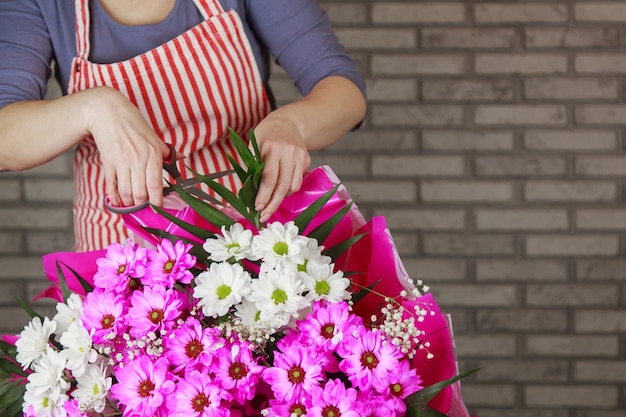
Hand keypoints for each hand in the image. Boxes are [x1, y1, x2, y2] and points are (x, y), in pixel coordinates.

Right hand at [80, 87, 169, 208]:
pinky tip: (117, 201)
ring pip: (126, 192)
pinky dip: (113, 196)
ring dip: (128, 202)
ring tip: (131, 204)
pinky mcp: (108, 162)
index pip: (156, 185)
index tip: (158, 209)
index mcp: (153, 154)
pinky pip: (111, 185)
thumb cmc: (134, 125)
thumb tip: (181, 159)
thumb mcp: (154, 137)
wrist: (108, 112)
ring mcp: (122, 162)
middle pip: (140, 193)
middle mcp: (138, 159)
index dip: (157, 201)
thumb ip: (166, 152)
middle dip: (142, 205)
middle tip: (143, 207)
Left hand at [253, 116, 310, 222]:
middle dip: (273, 204)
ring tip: (272, 199)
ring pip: (293, 187)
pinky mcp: (307, 160)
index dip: (264, 195)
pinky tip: (281, 187)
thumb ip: (250, 168)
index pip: (269, 177)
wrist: (287, 123)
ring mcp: (300, 156)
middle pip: (283, 186)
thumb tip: (245, 193)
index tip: (258, 208)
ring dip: (282, 197)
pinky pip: (298, 181)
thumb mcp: (253, 146)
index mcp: (272, 147)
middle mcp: (288, 152)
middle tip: (265, 217)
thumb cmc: (265, 136)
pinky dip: (289, 189)